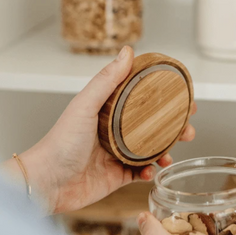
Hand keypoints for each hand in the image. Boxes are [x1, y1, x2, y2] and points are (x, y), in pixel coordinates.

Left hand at [4, 46, 195, 213]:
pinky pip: (142, 173)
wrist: (47, 182)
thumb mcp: (85, 105)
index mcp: (109, 112)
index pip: (144, 101)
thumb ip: (107, 80)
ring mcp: (118, 155)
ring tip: (171, 155)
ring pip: (152, 151)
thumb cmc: (60, 142)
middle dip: (175, 129)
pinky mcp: (118, 176)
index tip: (185, 98)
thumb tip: (127, 51)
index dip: (166, 99)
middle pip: (154, 128)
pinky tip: (151, 171)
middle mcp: (116, 132)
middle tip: (188, 129)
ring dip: (167, 152)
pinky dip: (151, 172)